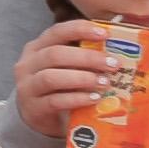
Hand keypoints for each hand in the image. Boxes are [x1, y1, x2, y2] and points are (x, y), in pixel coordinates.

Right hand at [12, 18, 122, 147]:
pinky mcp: (33, 109)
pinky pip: (54, 101)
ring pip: (51, 78)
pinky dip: (77, 99)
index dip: (80, 30)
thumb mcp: (67, 67)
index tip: (105, 34)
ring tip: (105, 83)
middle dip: (87, 58)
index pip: (56, 32)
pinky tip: (94, 99)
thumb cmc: (60, 88)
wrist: (40, 117)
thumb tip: (121, 48)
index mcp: (37, 48)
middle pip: (55, 54)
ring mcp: (27, 87)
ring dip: (81, 79)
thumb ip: (84, 57)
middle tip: (113, 64)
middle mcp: (28, 65)